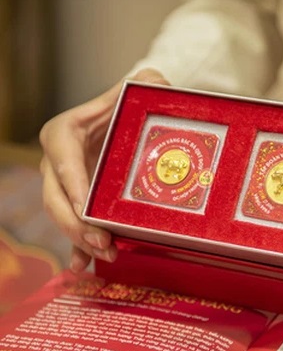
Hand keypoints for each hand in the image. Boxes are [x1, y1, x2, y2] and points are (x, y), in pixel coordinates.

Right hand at [39, 68, 168, 272]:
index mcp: (65, 133)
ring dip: (80, 239)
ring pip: (63, 216)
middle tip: (103, 242)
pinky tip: (82, 266)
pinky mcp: (76, 199)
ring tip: (104, 254)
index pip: (64, 164)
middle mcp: (58, 160)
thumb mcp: (136, 89)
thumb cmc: (130, 104)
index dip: (75, 189)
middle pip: (58, 197)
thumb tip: (156, 84)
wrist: (127, 120)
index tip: (89, 210)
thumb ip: (145, 85)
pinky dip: (77, 246)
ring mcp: (66, 183)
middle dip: (76, 224)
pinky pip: (73, 226)